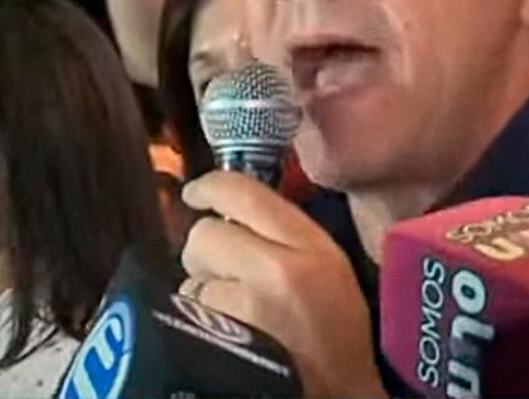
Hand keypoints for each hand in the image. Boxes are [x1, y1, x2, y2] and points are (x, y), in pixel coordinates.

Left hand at [179, 171, 384, 397]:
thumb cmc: (338, 342)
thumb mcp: (331, 273)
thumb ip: (287, 238)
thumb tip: (233, 215)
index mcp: (313, 248)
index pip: (246, 194)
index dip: (210, 186)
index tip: (195, 193)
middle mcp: (278, 269)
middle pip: (205, 235)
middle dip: (205, 254)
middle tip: (222, 275)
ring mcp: (245, 308)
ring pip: (192, 278)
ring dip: (201, 293)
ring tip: (230, 316)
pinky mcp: (219, 340)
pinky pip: (190, 315)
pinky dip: (196, 323)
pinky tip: (222, 338)